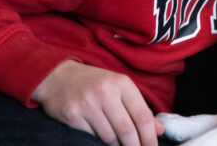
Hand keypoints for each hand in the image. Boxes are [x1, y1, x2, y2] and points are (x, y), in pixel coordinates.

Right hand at [32, 60, 162, 145]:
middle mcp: (106, 93)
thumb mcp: (120, 88)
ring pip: (109, 136)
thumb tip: (158, 130)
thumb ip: (139, 108)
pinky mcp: (72, 115)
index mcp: (123, 84)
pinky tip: (103, 141)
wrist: (58, 76)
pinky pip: (90, 136)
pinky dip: (99, 142)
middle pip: (127, 129)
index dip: (150, 136)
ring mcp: (87, 104)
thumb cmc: (95, 83)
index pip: (142, 116)